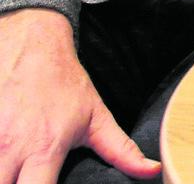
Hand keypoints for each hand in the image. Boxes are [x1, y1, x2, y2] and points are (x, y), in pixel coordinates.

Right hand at [0, 8, 160, 182]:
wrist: (33, 49)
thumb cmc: (65, 86)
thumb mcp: (96, 117)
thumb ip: (121, 151)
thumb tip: (153, 171)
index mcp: (45, 150)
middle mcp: (10, 149)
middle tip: (34, 180)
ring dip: (3, 177)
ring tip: (18, 173)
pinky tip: (6, 165)